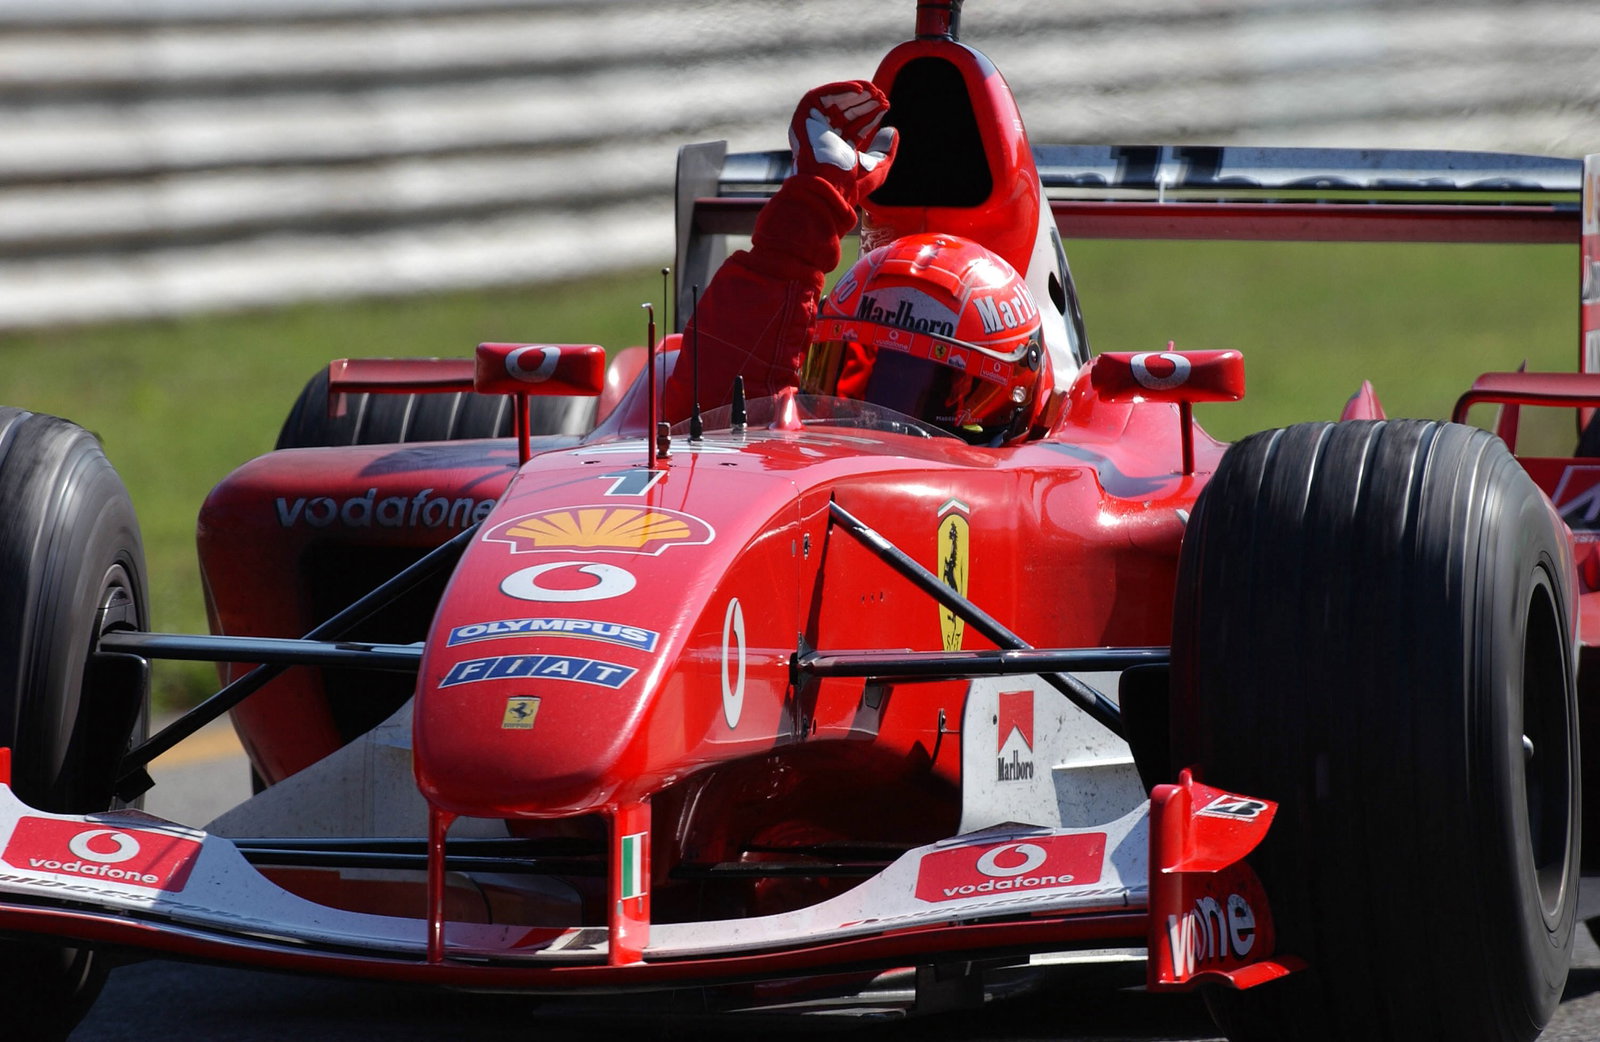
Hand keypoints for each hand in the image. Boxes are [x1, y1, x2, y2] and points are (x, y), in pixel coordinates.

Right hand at [788, 80, 897, 199]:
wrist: (827, 187)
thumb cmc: (849, 184)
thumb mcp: (876, 168)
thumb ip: (885, 150)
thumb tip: (892, 131)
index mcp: (836, 149)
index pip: (854, 126)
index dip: (871, 115)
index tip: (886, 107)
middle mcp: (823, 136)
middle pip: (846, 112)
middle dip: (865, 102)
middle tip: (882, 97)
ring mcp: (812, 126)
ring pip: (835, 101)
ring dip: (856, 94)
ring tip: (874, 92)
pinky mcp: (804, 116)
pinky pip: (821, 95)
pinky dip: (841, 89)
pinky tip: (861, 90)